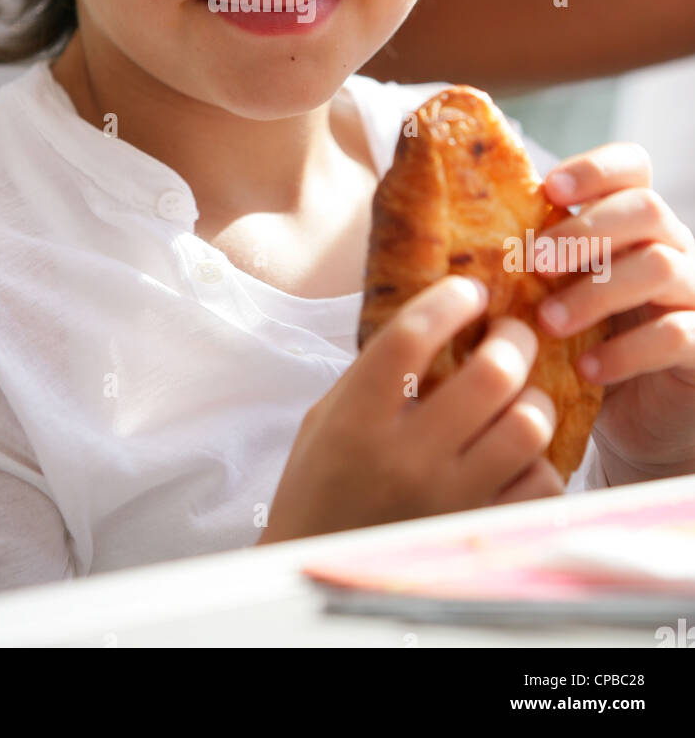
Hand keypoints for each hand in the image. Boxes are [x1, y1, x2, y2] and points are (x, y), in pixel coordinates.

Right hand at [259, 276, 562, 546]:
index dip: (449, 300)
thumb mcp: (327, 417)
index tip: (469, 290)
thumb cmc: (320, 486)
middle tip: (510, 334)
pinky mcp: (481, 533)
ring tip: (521, 394)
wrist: (316, 570)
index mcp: (358, 419)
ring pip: (528, 425)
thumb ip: (374, 373)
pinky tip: (518, 452)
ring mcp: (450, 500)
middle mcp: (407, 458)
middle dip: (513, 339)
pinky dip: (538, 459)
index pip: (411, 337)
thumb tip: (433, 316)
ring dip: (533, 398)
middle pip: (492, 375)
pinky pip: (542, 482)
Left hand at [541, 143, 694, 480]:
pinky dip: (625, 350)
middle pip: (646, 208)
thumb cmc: (585, 346)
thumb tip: (459, 238)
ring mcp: (693, 294)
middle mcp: (670, 248)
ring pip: (660, 266)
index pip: (632, 167)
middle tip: (535, 261)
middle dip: (585, 230)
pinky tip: (586, 369)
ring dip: (596, 291)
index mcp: (632, 224)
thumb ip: (533, 263)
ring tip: (548, 322)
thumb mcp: (558, 295)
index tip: (548, 189)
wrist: (637, 420)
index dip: (594, 168)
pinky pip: (676, 333)